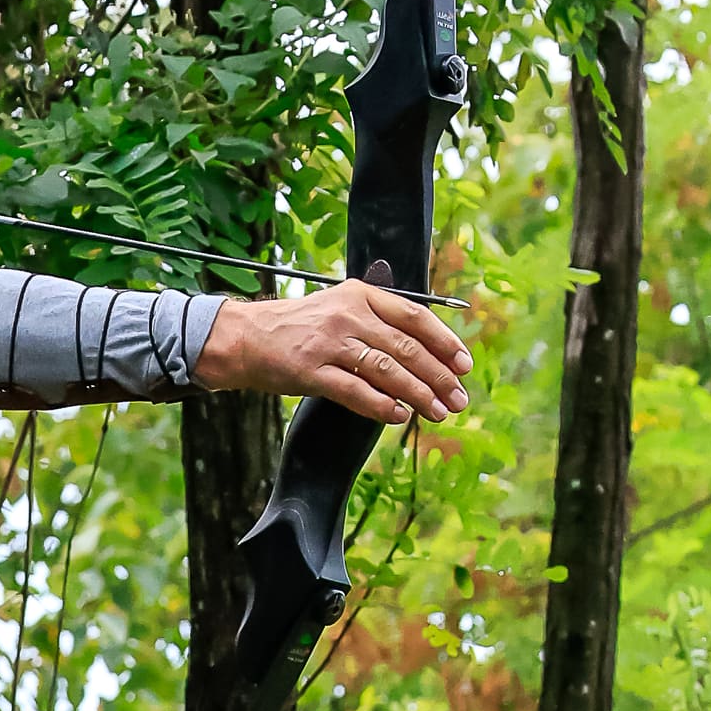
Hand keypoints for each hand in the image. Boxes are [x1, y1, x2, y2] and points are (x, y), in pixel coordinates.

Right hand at [194, 276, 471, 425]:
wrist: (245, 338)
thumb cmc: (297, 328)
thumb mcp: (338, 308)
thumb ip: (375, 320)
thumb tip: (422, 348)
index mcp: (360, 295)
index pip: (414, 317)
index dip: (444, 341)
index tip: (464, 364)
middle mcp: (348, 315)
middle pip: (406, 347)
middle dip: (439, 376)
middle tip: (459, 398)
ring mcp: (329, 343)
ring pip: (388, 371)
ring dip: (419, 394)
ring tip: (438, 412)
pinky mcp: (311, 371)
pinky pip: (356, 391)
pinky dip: (381, 405)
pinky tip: (399, 415)